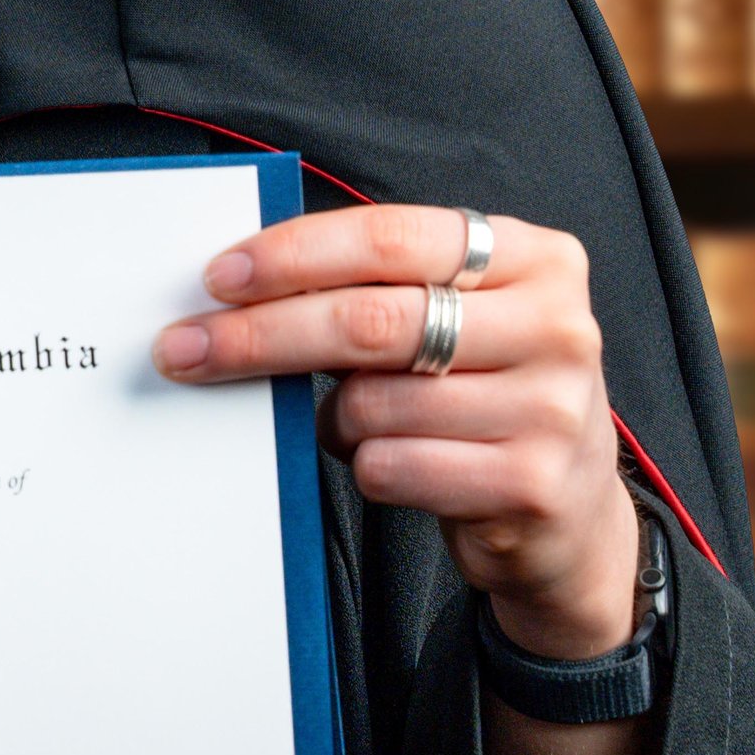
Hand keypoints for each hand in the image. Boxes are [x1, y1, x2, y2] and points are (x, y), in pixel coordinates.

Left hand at [153, 204, 641, 659]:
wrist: (569, 516)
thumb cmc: (484, 397)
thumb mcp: (458, 321)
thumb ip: (381, 290)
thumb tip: (243, 286)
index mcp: (533, 258)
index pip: (390, 239)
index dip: (294, 254)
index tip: (218, 277)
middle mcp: (556, 325)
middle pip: (370, 320)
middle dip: (261, 334)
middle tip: (185, 348)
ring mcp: (553, 408)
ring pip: (373, 404)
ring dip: (332, 419)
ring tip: (354, 425)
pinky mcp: (531, 483)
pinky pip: (392, 467)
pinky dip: (366, 467)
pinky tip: (390, 465)